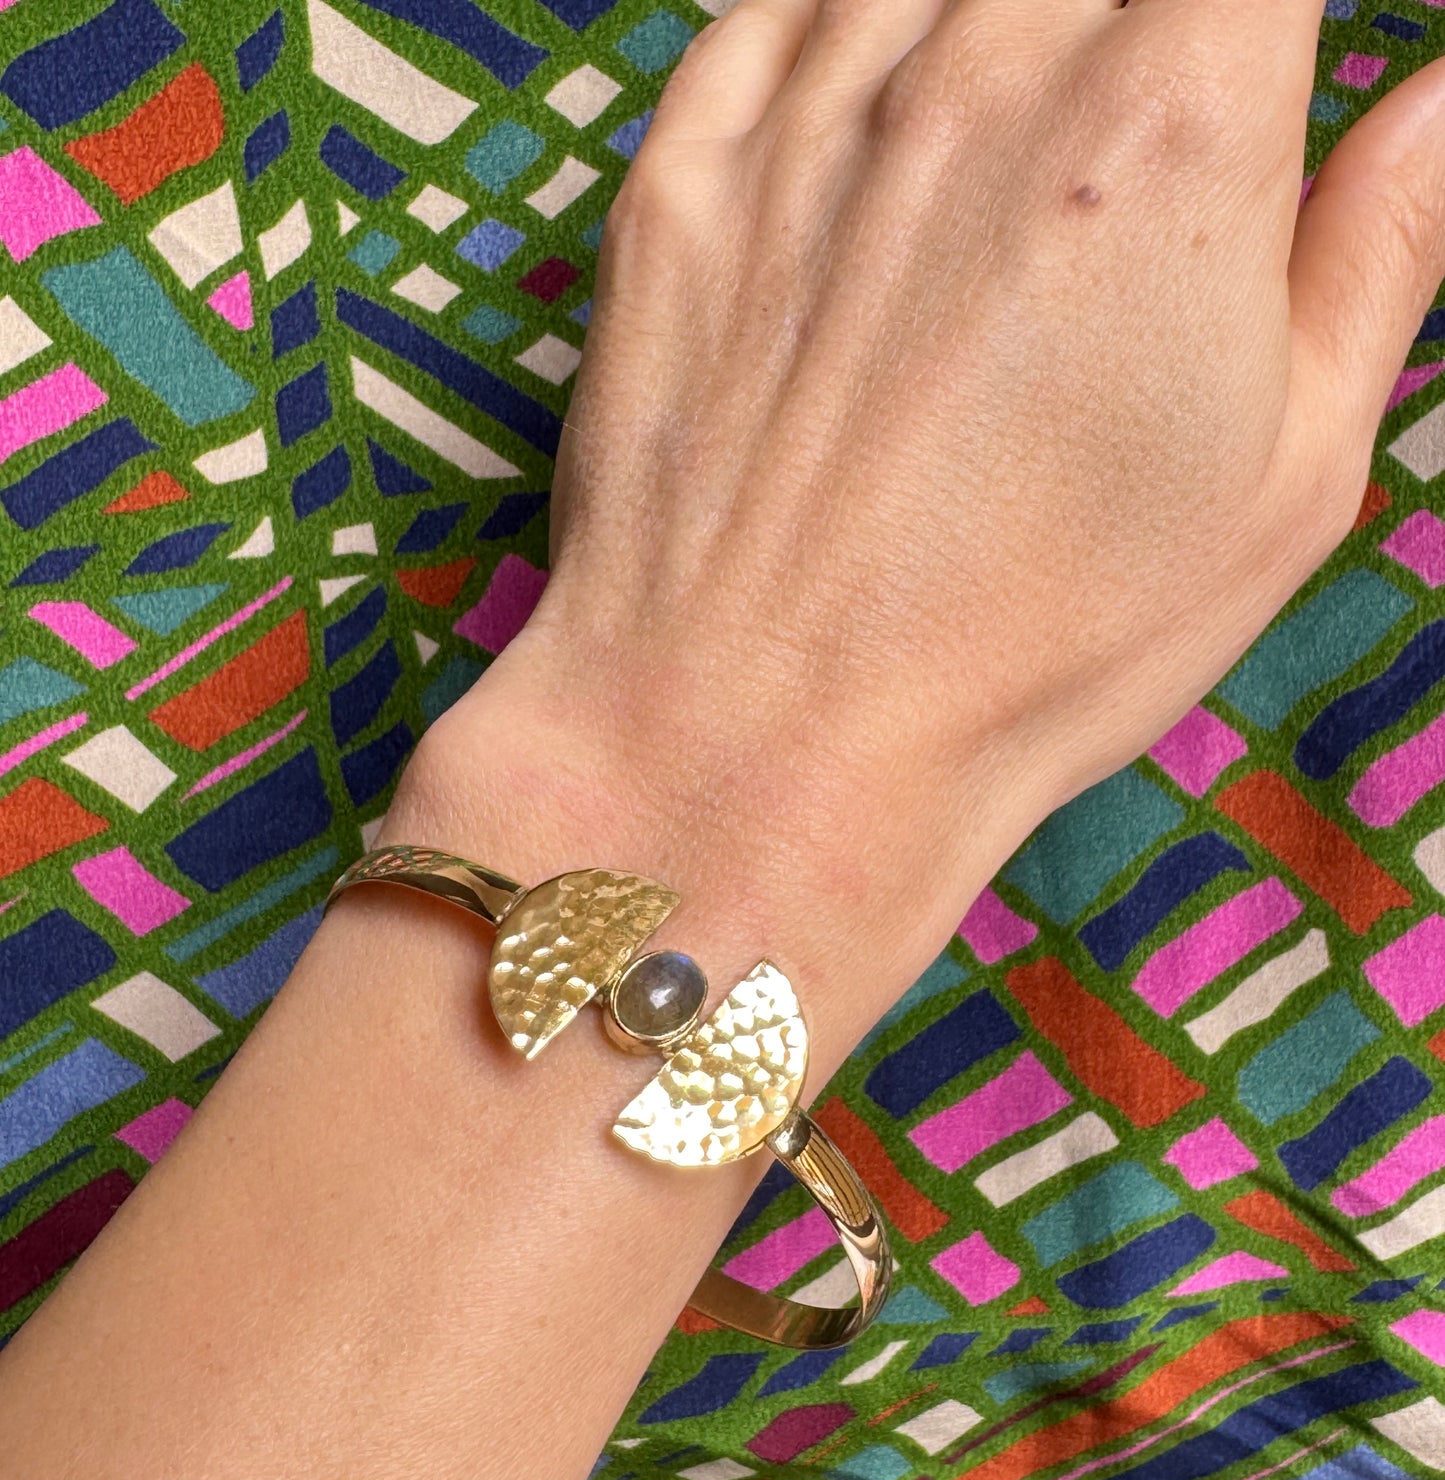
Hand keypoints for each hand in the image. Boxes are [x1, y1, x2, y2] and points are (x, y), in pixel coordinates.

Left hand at [392, 0, 1444, 1075]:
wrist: (766, 742)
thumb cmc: (1042, 643)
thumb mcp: (1286, 481)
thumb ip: (1380, 247)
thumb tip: (1436, 103)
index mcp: (1171, 125)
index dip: (1256, 28)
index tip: (1248, 85)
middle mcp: (985, 69)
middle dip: (1134, 39)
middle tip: (1122, 180)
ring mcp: (809, 117)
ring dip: (990, 39)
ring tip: (1005, 179)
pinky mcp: (678, 180)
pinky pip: (771, 12)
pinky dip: (837, 33)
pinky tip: (877, 127)